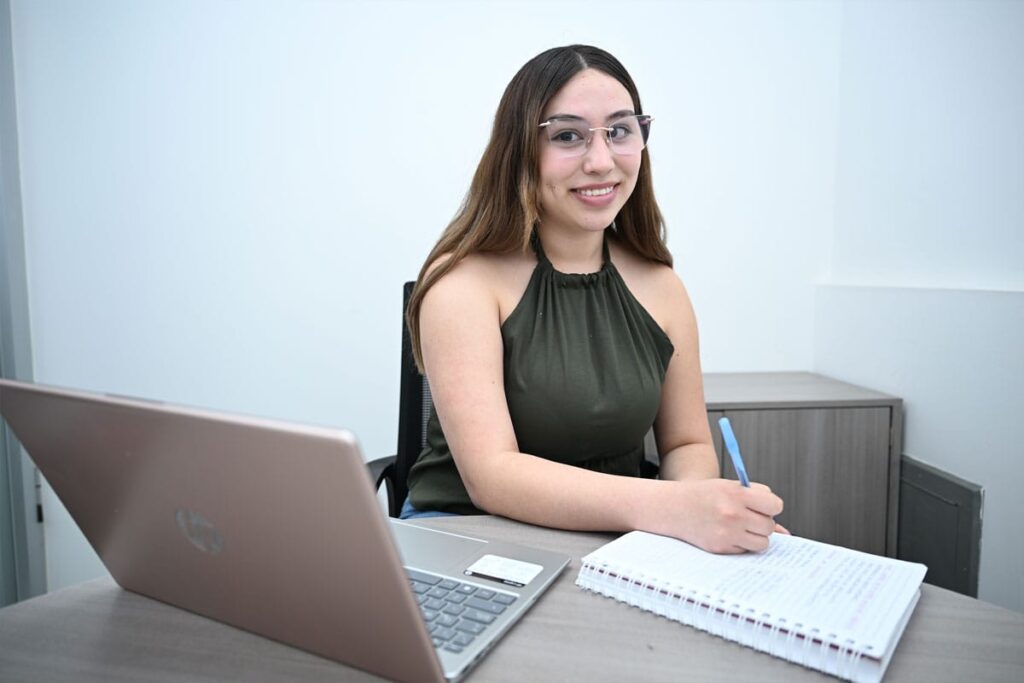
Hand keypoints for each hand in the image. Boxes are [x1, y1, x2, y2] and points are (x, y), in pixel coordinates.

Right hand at [646, 479, 783, 553]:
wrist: (673, 507)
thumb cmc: (704, 495)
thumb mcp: (730, 488)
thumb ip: (758, 502)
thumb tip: (784, 532)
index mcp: (736, 494)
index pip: (775, 505)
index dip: (770, 506)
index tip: (762, 506)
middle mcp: (733, 514)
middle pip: (769, 526)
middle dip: (762, 522)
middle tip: (748, 516)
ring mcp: (726, 533)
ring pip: (762, 543)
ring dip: (755, 536)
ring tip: (740, 526)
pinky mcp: (720, 548)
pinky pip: (745, 550)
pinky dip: (741, 544)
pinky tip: (726, 533)